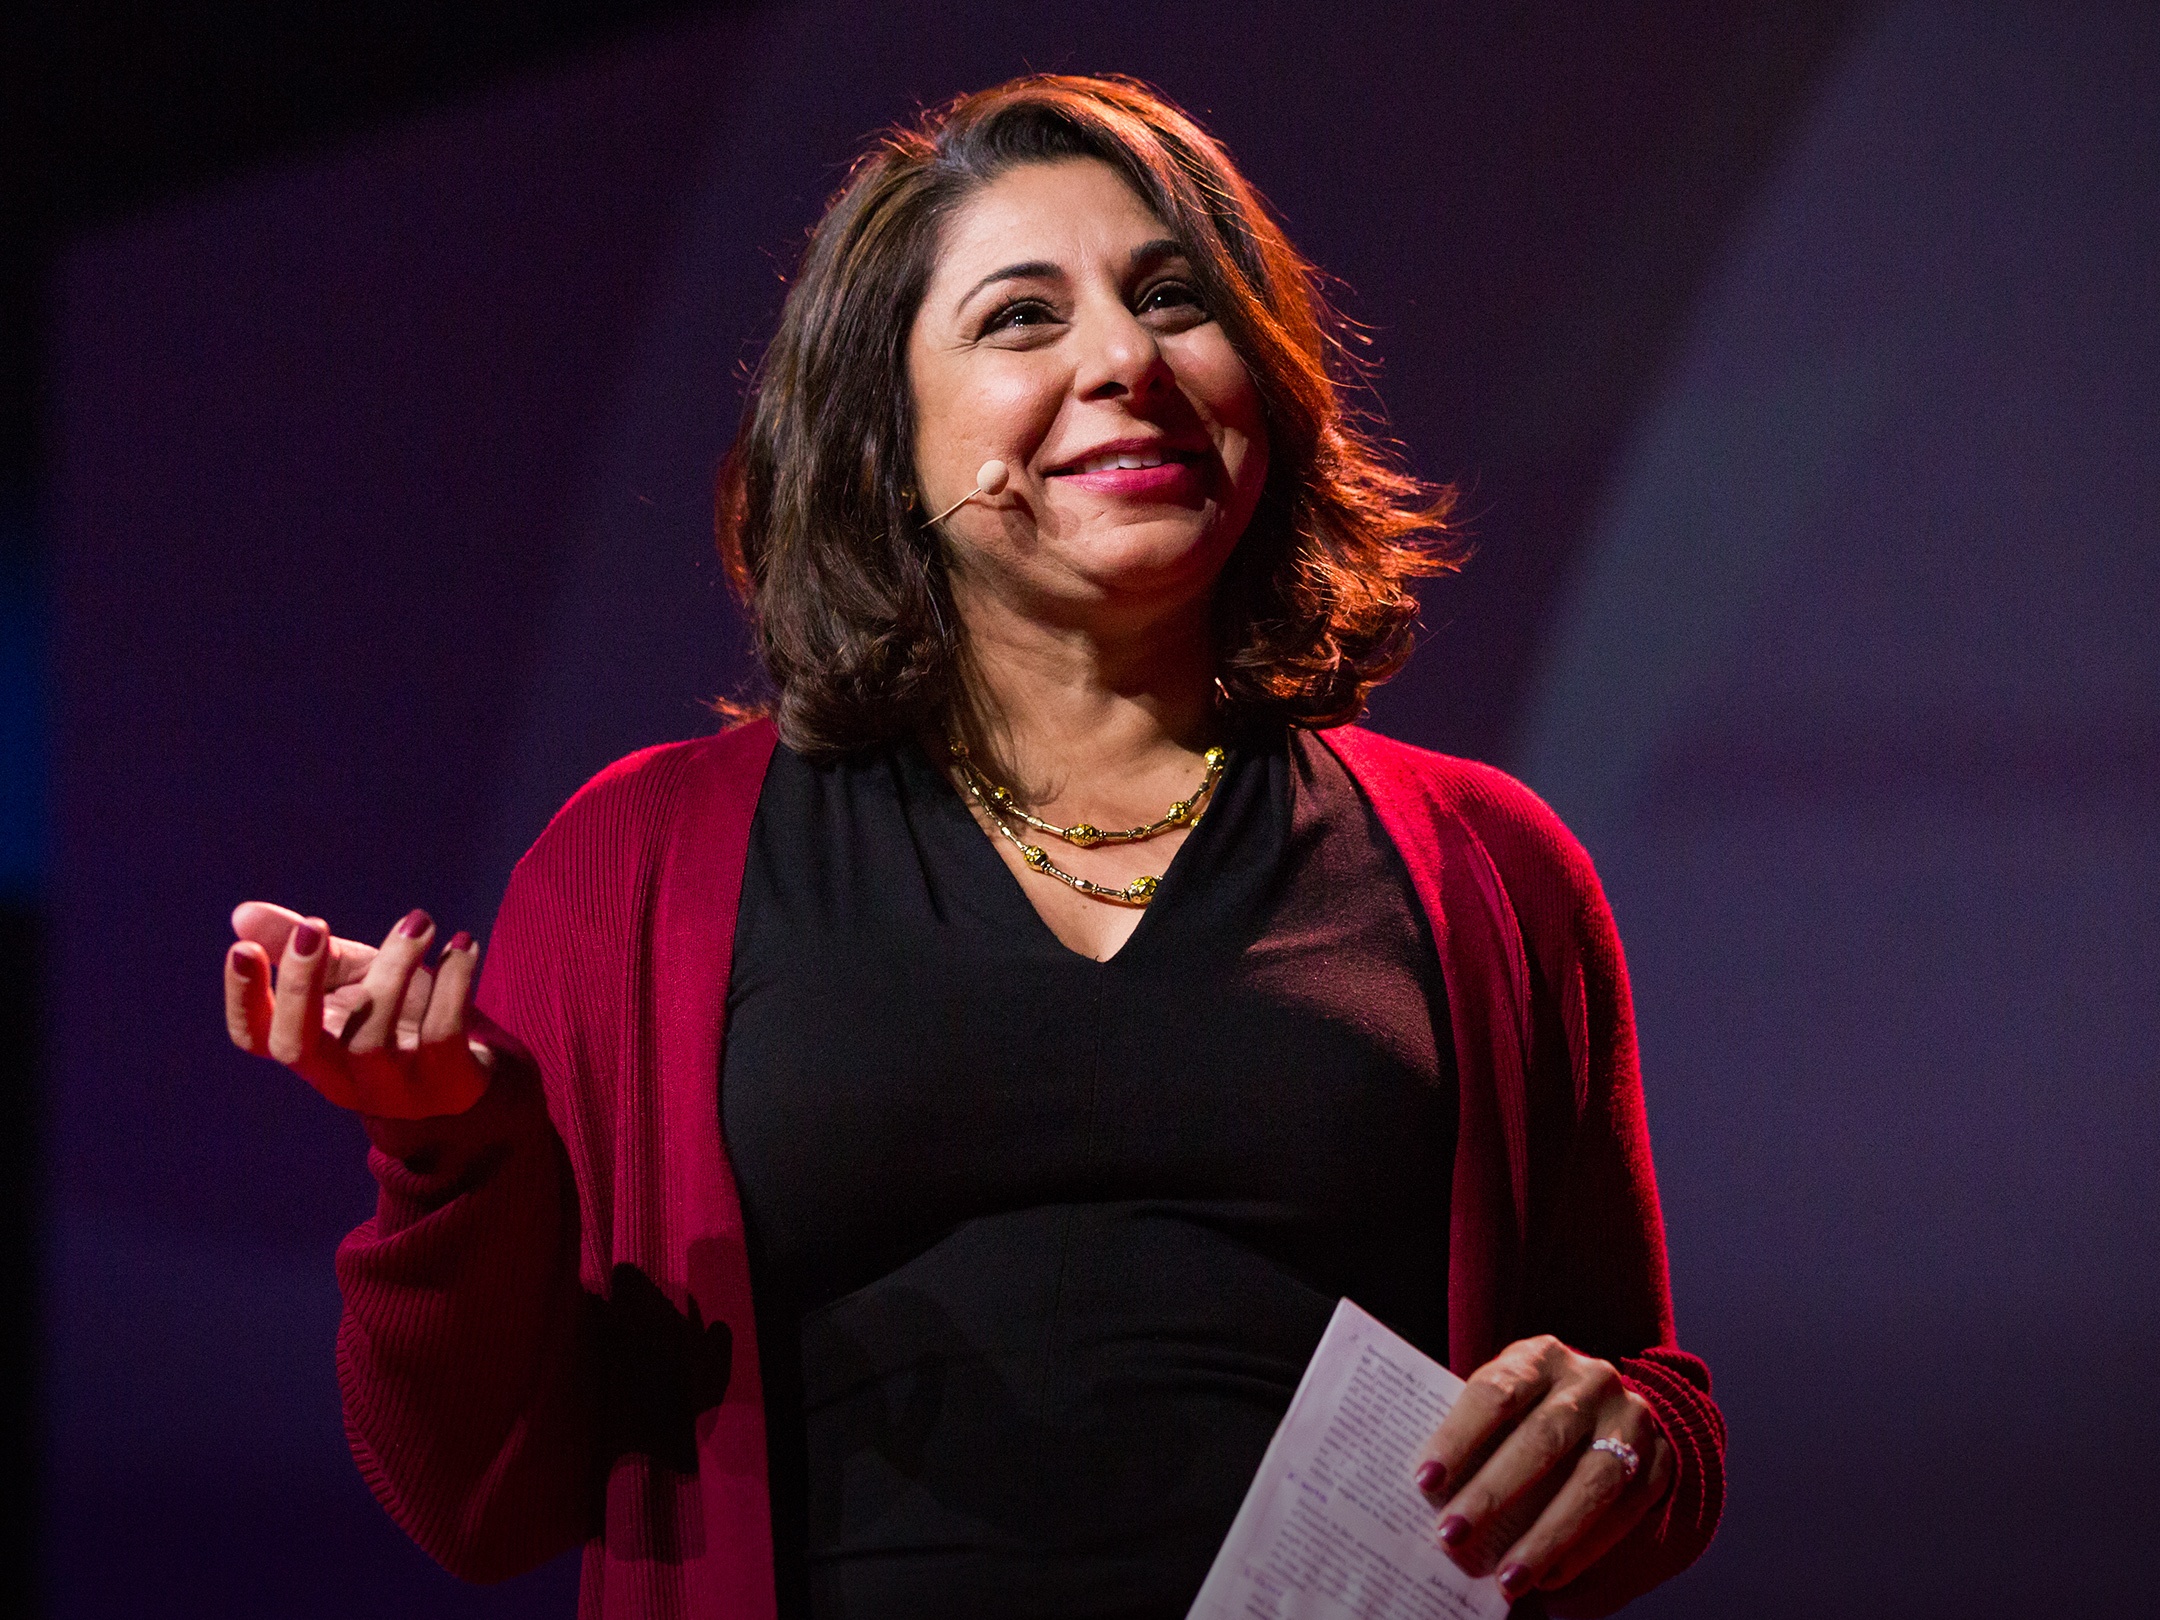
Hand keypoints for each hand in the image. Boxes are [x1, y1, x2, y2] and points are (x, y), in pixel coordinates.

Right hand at [223, 899, 493, 1118]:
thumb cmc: (398, 1015)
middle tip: (313, 925)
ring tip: (419, 921)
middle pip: (297, 1047)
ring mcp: (394, 1088)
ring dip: (393, 967)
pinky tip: (462, 944)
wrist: (474, 1068)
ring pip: (371, 1039)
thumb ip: (302, 947)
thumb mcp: (351, 977)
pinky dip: (453, 983)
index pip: (255, 1037)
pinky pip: (442, 1034)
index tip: (242, 947)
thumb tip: (242, 914)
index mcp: (312, 1047)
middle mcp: (343, 1077)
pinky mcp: (447, 1084)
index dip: (242, 998)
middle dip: (298, 986)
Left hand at [1411, 1334, 1672, 1606]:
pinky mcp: (1659, 1461)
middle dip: (1493, 1493)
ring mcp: (1631, 1420)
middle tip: (1451, 1535)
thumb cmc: (1532, 1412)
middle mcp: (1592, 1381)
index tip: (1425, 1481)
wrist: (1610, 1409)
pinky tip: (1549, 1577)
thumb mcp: (1507, 1401)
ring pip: (1591, 1483)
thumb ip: (1478, 1434)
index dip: (1459, 1436)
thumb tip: (1432, 1494)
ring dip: (1545, 1536)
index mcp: (1540, 1356)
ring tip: (1507, 1578)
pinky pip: (1623, 1513)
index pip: (1496, 1392)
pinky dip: (1584, 1550)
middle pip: (1542, 1440)